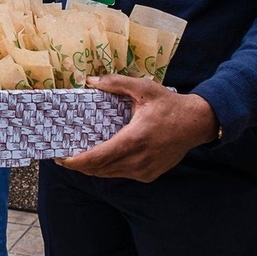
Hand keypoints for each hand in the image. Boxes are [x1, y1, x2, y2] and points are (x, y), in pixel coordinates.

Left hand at [56, 74, 218, 181]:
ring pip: (110, 174)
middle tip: (63, 157)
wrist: (196, 123)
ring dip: (93, 168)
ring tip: (77, 157)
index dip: (76, 161)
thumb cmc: (168, 104)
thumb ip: (115, 83)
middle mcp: (139, 159)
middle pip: (100, 169)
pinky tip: (101, 158)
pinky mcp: (150, 175)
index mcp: (135, 139)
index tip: (60, 159)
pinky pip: (122, 174)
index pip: (98, 157)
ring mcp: (145, 170)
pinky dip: (109, 169)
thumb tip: (90, 80)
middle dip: (79, 165)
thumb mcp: (143, 88)